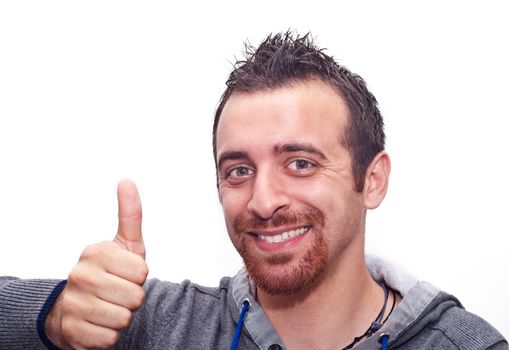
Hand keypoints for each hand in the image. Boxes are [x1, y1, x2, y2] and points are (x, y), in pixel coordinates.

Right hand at [45, 179, 148, 349]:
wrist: (75, 308)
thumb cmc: (109, 273)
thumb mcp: (124, 243)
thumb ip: (130, 214)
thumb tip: (127, 180)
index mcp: (95, 252)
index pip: (142, 272)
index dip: (139, 277)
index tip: (125, 274)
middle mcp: (80, 275)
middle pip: (135, 297)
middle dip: (133, 298)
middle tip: (118, 292)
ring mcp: (73, 303)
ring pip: (124, 319)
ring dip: (122, 317)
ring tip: (109, 306)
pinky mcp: (71, 331)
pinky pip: (111, 339)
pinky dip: (110, 335)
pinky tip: (98, 323)